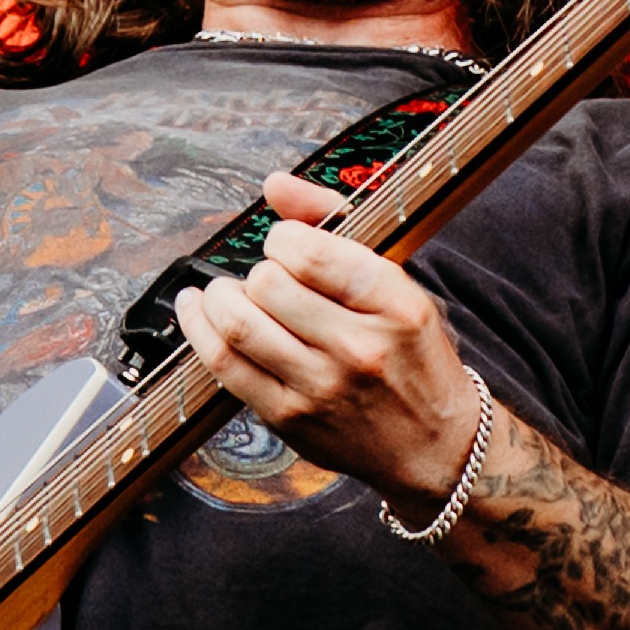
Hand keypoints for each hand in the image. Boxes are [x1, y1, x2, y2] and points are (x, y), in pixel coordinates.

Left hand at [175, 176, 488, 516]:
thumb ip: (335, 224)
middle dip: (256, 270)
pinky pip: (224, 367)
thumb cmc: (411, 354)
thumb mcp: (398, 283)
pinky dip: (199, 331)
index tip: (286, 245)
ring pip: (239, 325)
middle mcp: (359, 347)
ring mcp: (321, 387)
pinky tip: (197, 312)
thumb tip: (274, 184)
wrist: (432, 444)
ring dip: (218, 298)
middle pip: (268, 285)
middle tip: (265, 277)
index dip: (283, 239)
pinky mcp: (289, 419)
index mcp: (395, 304)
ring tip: (223, 292)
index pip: (311, 252)